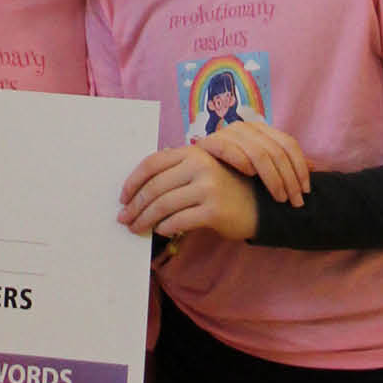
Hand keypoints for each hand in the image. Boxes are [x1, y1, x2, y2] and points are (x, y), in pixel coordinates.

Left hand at [119, 143, 261, 242]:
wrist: (260, 206)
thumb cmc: (226, 189)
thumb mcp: (203, 170)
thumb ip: (177, 171)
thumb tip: (138, 190)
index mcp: (193, 152)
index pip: (152, 163)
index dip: (132, 181)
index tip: (123, 197)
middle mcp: (200, 165)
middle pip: (154, 187)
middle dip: (135, 206)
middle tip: (124, 219)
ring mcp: (208, 188)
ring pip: (163, 205)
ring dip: (144, 219)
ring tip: (136, 228)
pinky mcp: (213, 210)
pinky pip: (178, 221)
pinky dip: (164, 228)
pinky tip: (160, 231)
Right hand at [194, 118, 311, 208]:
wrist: (195, 172)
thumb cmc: (233, 172)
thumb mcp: (261, 168)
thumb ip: (284, 165)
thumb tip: (316, 166)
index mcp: (261, 129)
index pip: (288, 143)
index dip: (300, 167)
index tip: (305, 191)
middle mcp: (246, 126)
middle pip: (276, 151)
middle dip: (289, 179)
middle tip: (294, 201)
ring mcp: (227, 132)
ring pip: (258, 152)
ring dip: (272, 178)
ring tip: (279, 198)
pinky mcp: (209, 142)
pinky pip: (229, 148)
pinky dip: (241, 160)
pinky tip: (250, 176)